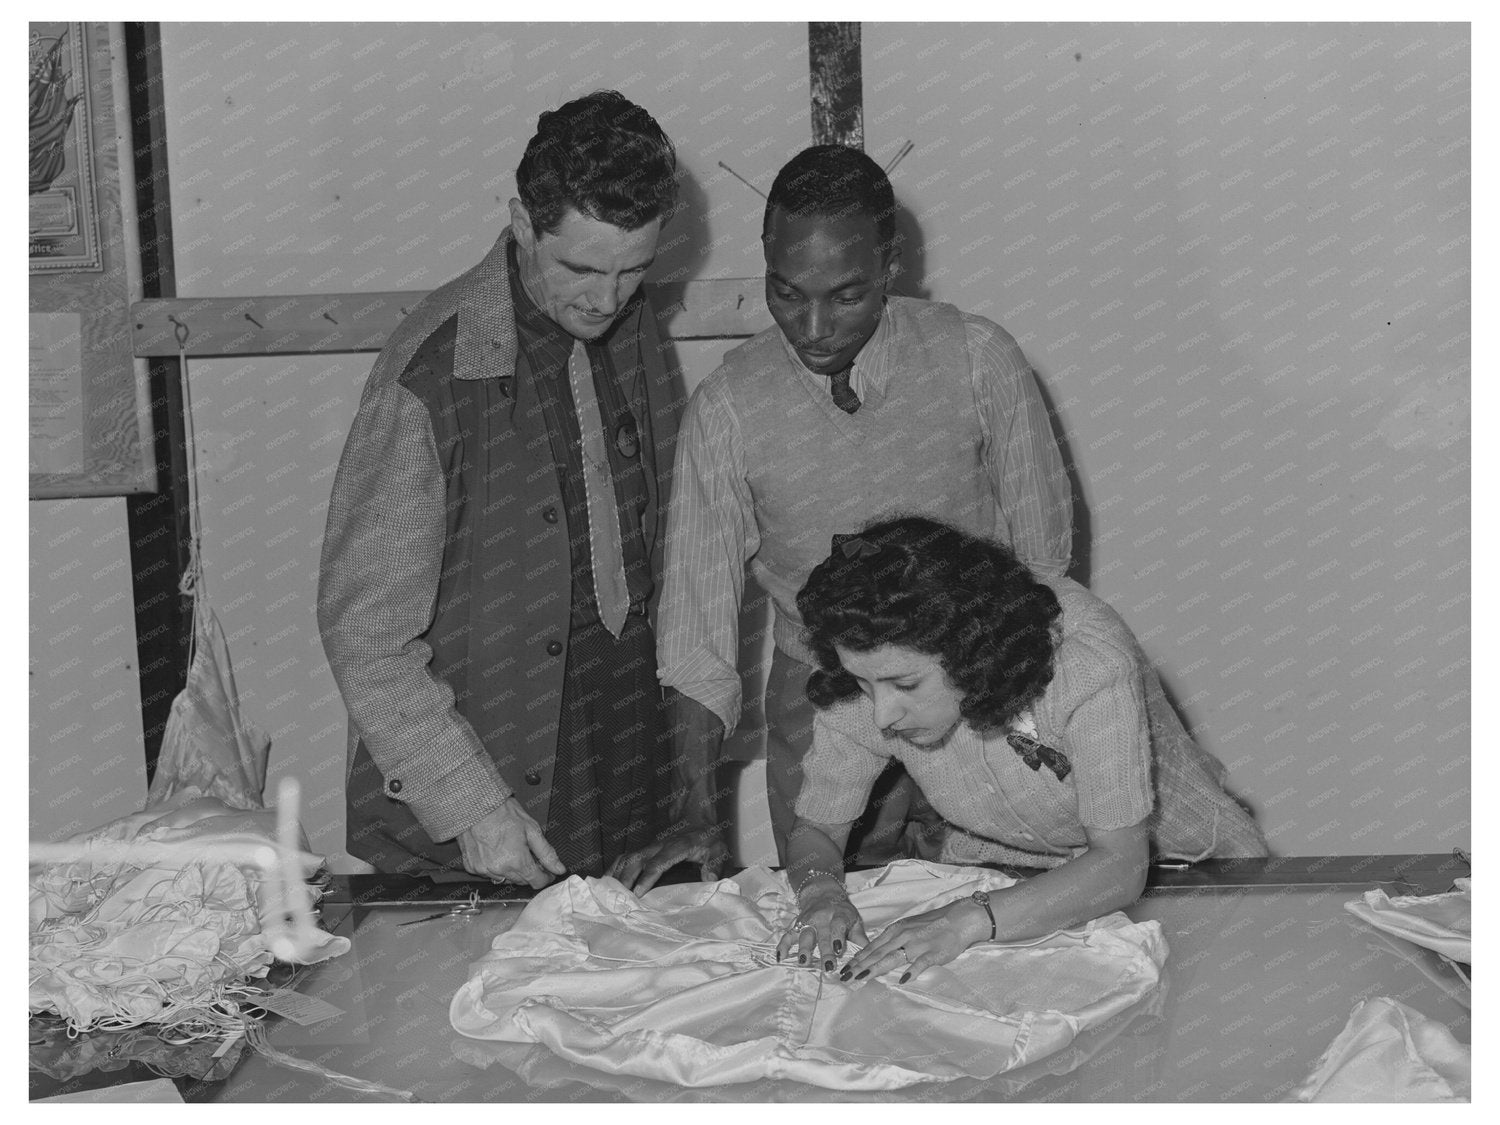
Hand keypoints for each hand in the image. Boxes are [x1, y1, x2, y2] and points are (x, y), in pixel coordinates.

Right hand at [456, 798, 566, 887]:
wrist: (477, 804)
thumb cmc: (503, 813)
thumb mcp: (532, 830)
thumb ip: (547, 853)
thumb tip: (558, 868)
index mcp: (516, 862)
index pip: (536, 881)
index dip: (545, 877)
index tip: (548, 871)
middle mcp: (499, 870)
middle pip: (521, 881)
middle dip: (529, 871)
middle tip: (529, 855)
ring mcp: (484, 869)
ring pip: (504, 879)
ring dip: (511, 870)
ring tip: (511, 850)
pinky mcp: (472, 867)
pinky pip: (488, 873)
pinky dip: (494, 866)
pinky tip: (496, 852)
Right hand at [607, 827, 728, 893]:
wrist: (698, 820)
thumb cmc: (708, 839)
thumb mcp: (719, 849)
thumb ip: (715, 864)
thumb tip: (709, 879)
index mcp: (677, 847)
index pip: (658, 863)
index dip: (647, 878)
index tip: (638, 893)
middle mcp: (658, 846)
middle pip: (636, 861)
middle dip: (625, 880)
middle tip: (618, 901)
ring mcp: (649, 847)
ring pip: (627, 858)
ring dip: (616, 875)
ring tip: (607, 895)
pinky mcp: (644, 850)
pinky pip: (624, 858)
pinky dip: (613, 870)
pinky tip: (606, 884)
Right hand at [775, 880, 868, 972]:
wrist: (823, 893)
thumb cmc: (843, 912)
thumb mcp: (854, 920)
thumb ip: (860, 938)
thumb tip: (870, 956)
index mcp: (838, 915)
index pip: (838, 925)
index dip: (838, 937)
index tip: (838, 950)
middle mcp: (822, 918)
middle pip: (822, 936)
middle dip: (824, 951)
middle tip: (827, 966)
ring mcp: (807, 921)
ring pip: (804, 935)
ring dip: (803, 949)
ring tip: (803, 962)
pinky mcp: (796, 925)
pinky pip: (787, 935)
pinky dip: (782, 946)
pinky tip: (780, 957)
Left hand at [841, 896, 987, 983]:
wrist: (959, 919)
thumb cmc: (934, 924)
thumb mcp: (909, 927)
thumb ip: (894, 938)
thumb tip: (878, 950)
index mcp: (896, 930)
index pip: (872, 947)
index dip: (858, 959)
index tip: (845, 968)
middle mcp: (902, 936)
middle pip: (876, 954)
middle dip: (859, 966)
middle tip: (844, 977)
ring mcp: (917, 944)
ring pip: (891, 958)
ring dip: (874, 969)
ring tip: (861, 978)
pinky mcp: (932, 953)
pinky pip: (920, 963)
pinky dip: (911, 972)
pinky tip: (903, 981)